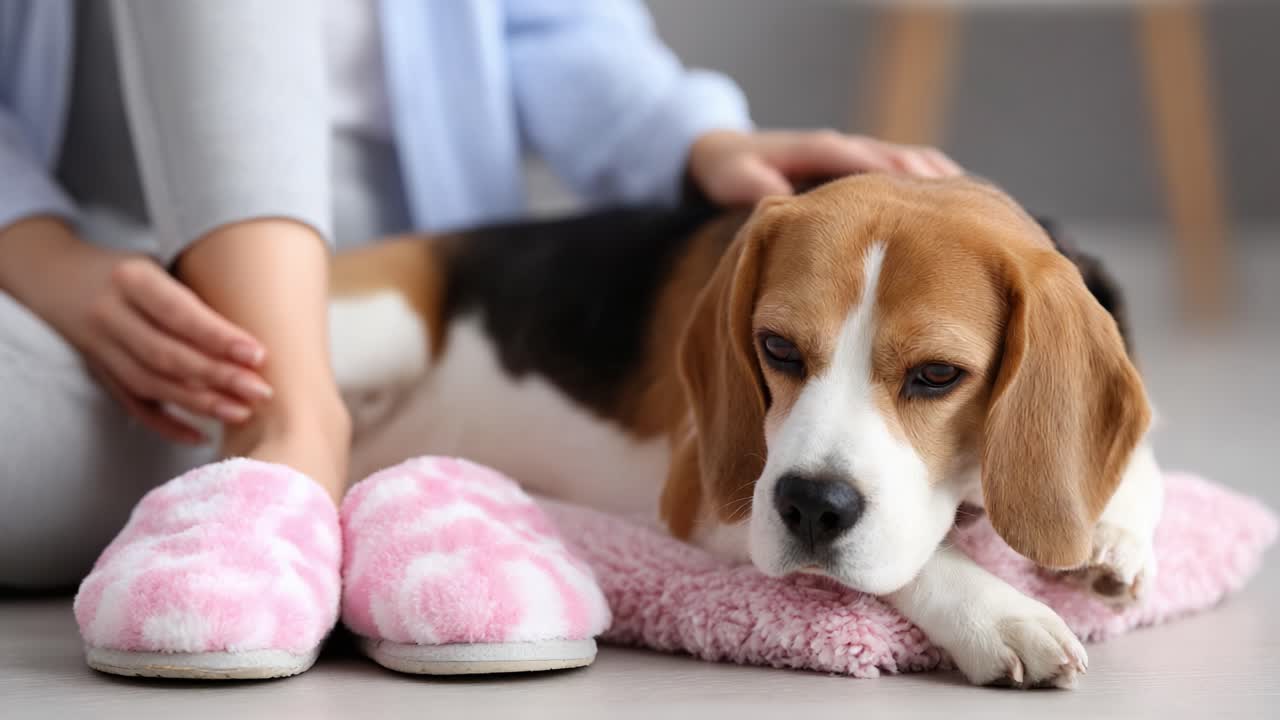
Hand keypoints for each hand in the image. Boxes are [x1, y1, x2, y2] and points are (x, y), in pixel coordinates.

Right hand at [0, 217, 271, 442]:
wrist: (57, 276)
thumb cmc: (133, 270)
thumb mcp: (160, 264)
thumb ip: (196, 293)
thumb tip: (260, 328)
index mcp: (130, 278)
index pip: (178, 313)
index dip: (218, 337)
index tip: (258, 355)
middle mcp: (108, 314)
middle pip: (166, 354)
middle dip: (217, 376)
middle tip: (261, 392)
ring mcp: (97, 348)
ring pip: (151, 384)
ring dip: (199, 403)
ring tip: (241, 411)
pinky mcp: (97, 373)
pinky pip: (133, 406)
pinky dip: (167, 424)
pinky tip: (201, 435)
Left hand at [688, 129, 963, 205]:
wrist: (727, 154)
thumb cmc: (731, 170)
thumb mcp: (735, 177)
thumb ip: (757, 188)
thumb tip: (775, 198)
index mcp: (821, 150)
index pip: (867, 161)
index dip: (896, 177)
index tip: (926, 197)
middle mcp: (847, 148)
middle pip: (901, 161)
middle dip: (932, 183)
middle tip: (967, 212)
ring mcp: (858, 157)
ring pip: (911, 164)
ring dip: (941, 185)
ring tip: (976, 214)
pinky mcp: (864, 169)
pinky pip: (907, 173)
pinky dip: (935, 186)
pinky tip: (959, 212)